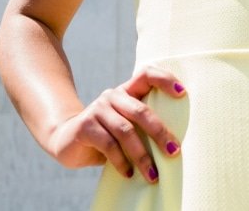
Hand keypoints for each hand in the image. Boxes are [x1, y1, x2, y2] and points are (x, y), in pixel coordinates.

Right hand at [48, 66, 185, 183]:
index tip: (183, 93)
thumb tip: (174, 145)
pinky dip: (121, 162)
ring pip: (126, 131)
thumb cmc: (106, 134)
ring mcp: (98, 109)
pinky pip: (109, 145)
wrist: (66, 139)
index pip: (146, 74)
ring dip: (142, 155)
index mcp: (126, 91)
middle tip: (174, 151)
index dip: (164, 79)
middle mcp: (112, 96)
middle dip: (160, 132)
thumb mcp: (124, 126)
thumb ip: (141, 126)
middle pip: (141, 110)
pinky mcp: (85, 126)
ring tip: (153, 175)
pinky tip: (129, 174)